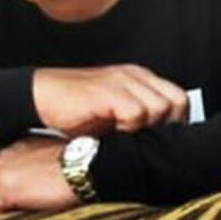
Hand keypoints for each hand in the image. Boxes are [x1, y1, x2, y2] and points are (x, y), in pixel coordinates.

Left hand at [0, 137, 77, 211]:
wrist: (83, 168)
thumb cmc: (69, 167)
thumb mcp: (40, 157)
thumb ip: (20, 166)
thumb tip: (13, 188)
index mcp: (6, 147)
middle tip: (8, 211)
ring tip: (16, 214)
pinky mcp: (2, 187)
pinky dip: (1, 217)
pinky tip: (20, 214)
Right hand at [32, 64, 187, 136]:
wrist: (41, 96)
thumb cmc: (76, 109)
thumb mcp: (114, 113)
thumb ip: (139, 119)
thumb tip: (162, 143)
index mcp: (139, 77)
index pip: (179, 98)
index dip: (176, 122)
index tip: (161, 140)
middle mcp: (135, 75)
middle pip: (177, 102)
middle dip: (167, 126)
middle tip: (146, 141)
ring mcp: (122, 81)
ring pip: (160, 108)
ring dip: (147, 128)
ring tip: (127, 137)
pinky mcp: (108, 91)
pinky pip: (136, 113)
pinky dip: (129, 128)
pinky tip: (114, 134)